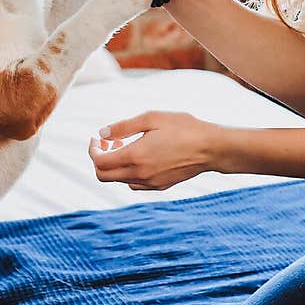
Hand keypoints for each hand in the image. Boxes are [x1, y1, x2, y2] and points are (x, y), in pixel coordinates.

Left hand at [88, 110, 213, 191]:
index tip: (97, 139)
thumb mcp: (152, 118)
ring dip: (115, 166)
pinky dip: (128, 173)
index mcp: (135, 156)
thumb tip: (102, 134)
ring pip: (119, 180)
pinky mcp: (160, 186)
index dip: (93, 151)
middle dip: (100, 160)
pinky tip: (140, 157)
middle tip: (108, 143)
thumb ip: (123, 127)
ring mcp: (150, 183)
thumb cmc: (183, 128)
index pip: (100, 163)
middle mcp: (140, 174)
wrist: (211, 148)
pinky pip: (134, 184)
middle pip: (104, 176)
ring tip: (126, 146)